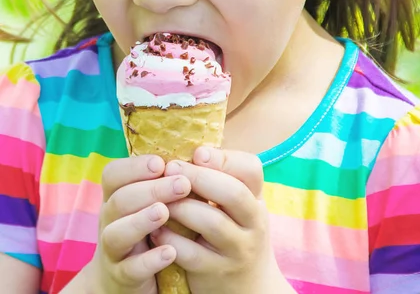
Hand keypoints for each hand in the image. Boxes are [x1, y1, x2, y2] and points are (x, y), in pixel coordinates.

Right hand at [87, 155, 191, 293]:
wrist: (123, 278)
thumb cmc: (148, 228)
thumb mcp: (150, 202)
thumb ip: (166, 181)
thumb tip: (201, 154)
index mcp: (116, 196)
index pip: (113, 174)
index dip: (134, 167)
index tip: (161, 163)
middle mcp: (109, 220)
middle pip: (120, 200)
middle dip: (150, 189)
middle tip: (182, 184)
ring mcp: (113, 250)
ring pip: (116, 233)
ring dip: (141, 221)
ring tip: (165, 212)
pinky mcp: (122, 277)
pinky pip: (130, 269)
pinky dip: (149, 260)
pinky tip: (170, 251)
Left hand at [150, 148, 290, 293]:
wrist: (247, 288)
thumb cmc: (234, 233)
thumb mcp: (237, 206)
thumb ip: (220, 179)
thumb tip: (189, 148)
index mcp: (255, 199)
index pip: (251, 169)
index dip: (224, 158)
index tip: (197, 153)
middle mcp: (253, 222)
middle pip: (233, 193)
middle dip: (199, 177)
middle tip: (170, 167)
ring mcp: (238, 249)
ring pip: (211, 222)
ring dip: (181, 207)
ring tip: (159, 199)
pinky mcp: (216, 273)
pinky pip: (192, 254)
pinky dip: (170, 239)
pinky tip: (156, 230)